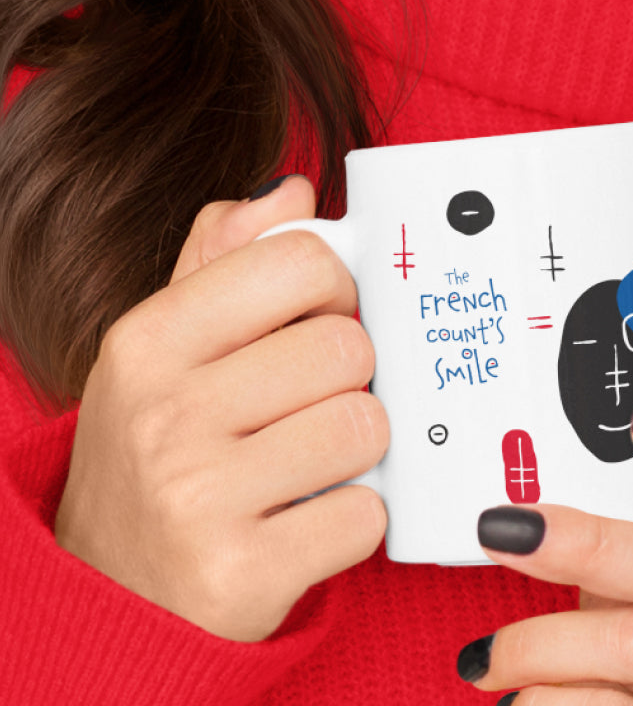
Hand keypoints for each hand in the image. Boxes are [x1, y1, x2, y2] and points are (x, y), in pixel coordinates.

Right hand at [54, 175, 388, 641]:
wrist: (113, 595)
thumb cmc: (160, 453)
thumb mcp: (166, 349)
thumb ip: (225, 260)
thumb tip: (290, 191)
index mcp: (148, 340)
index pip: (301, 262)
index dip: (335, 290)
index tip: (321, 318)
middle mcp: (164, 414)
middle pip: (346, 347)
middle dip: (348, 378)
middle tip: (309, 406)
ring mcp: (197, 499)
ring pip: (365, 426)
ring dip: (356, 450)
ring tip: (307, 464)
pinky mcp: (241, 574)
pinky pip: (365, 514)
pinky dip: (353, 519)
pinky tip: (305, 521)